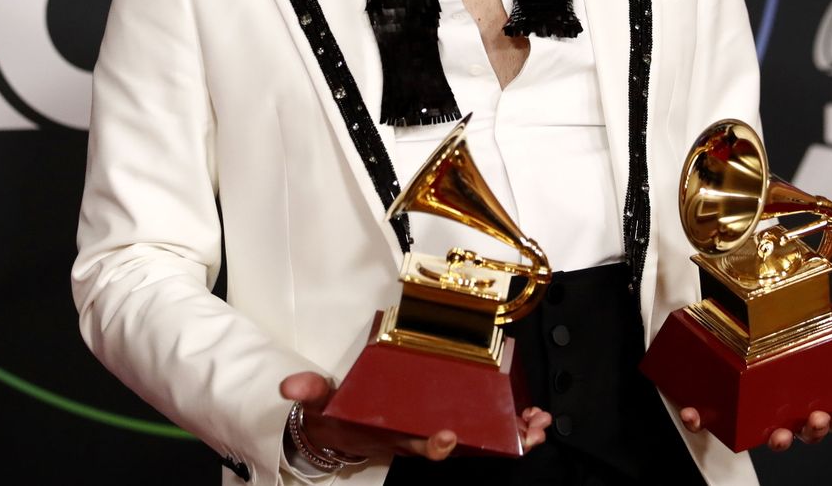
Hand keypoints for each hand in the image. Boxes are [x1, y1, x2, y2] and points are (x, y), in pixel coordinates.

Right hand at [280, 371, 551, 461]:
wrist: (344, 429)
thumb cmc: (339, 415)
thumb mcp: (321, 404)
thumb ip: (309, 393)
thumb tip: (290, 386)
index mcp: (394, 435)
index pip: (417, 444)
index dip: (435, 445)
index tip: (450, 436)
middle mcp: (423, 437)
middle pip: (466, 446)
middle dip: (500, 440)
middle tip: (529, 429)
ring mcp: (440, 432)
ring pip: (484, 441)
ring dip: (516, 434)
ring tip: (542, 424)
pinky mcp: (451, 423)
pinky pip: (486, 429)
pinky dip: (511, 425)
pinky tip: (534, 417)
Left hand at [677, 341, 831, 452]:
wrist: (727, 334)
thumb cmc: (780, 349)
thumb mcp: (818, 341)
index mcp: (808, 399)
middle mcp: (782, 412)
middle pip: (805, 433)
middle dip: (815, 431)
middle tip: (817, 418)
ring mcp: (751, 414)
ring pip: (765, 436)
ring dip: (777, 440)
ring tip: (780, 433)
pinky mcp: (717, 408)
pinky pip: (706, 420)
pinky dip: (699, 419)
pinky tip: (695, 415)